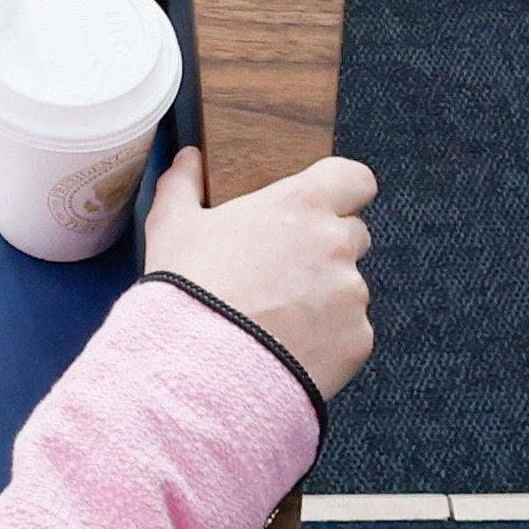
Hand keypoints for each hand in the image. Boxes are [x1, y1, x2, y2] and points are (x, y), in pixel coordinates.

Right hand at [143, 148, 374, 399]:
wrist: (201, 369)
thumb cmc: (188, 291)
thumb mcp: (171, 226)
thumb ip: (183, 184)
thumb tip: (188, 159)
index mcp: (301, 204)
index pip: (355, 178)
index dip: (343, 190)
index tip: (323, 206)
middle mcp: (337, 244)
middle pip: (353, 235)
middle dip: (327, 250)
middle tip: (283, 272)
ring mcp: (353, 295)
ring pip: (350, 288)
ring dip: (325, 298)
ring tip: (277, 321)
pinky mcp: (358, 340)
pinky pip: (350, 333)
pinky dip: (327, 340)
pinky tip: (288, 349)